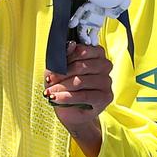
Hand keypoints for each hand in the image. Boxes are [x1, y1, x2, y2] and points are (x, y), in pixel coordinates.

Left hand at [45, 42, 114, 156]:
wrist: (70, 111)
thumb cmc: (65, 86)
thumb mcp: (58, 70)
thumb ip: (64, 57)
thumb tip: (70, 45)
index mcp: (96, 53)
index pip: (83, 50)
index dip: (66, 58)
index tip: (54, 67)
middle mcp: (105, 65)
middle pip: (82, 66)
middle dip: (62, 75)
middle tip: (50, 81)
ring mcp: (107, 81)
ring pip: (81, 81)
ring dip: (61, 87)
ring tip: (50, 92)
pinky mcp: (106, 97)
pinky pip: (84, 95)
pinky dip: (66, 97)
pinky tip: (55, 98)